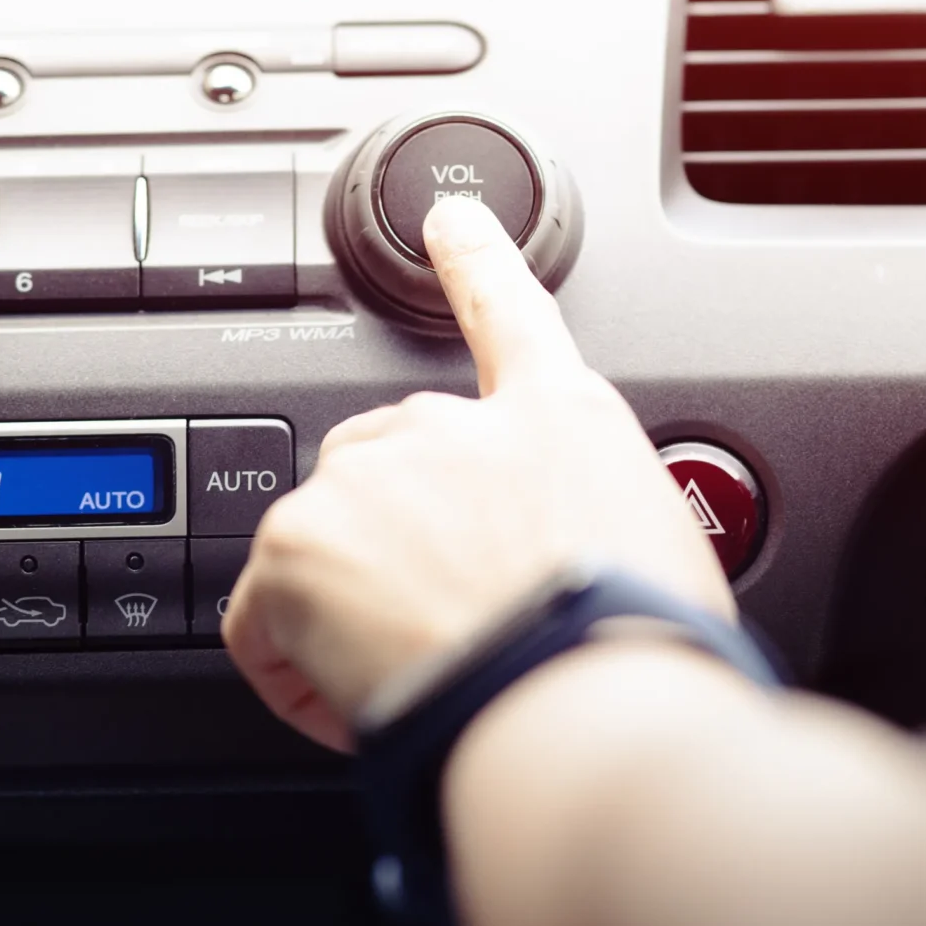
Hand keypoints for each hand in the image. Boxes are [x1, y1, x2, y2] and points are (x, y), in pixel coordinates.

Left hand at [222, 193, 733, 751]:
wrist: (580, 707)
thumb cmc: (634, 652)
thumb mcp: (660, 557)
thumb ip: (594, 531)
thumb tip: (566, 580)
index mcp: (558, 418)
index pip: (509, 311)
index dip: (474, 260)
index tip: (448, 218)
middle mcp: (454, 426)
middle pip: (389, 468)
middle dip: (402, 545)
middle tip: (454, 629)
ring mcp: (368, 476)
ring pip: (329, 548)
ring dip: (357, 612)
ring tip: (427, 676)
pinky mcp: (298, 543)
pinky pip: (266, 623)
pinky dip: (297, 672)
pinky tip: (357, 701)